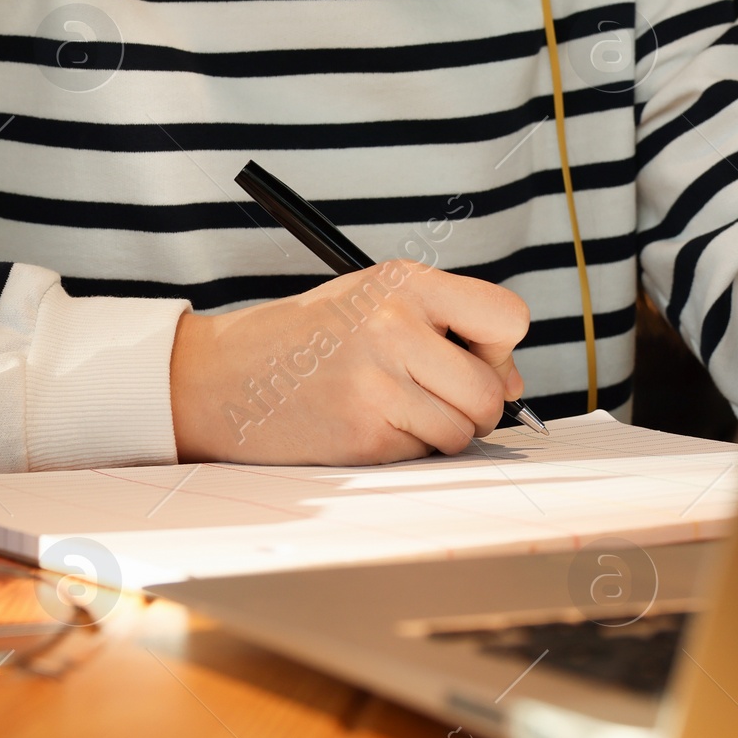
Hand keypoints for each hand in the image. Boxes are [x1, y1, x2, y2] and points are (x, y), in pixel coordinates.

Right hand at [169, 261, 529, 463]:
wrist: (223, 376)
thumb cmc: (307, 339)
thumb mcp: (375, 300)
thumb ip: (446, 327)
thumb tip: (514, 386)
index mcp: (405, 283)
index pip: (508, 317)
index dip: (499, 348)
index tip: (475, 355)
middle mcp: (396, 325)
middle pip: (492, 390)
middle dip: (477, 406)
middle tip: (436, 396)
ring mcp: (380, 381)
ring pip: (464, 431)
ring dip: (441, 432)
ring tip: (394, 407)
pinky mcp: (365, 433)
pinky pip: (423, 454)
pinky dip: (405, 449)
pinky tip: (366, 423)